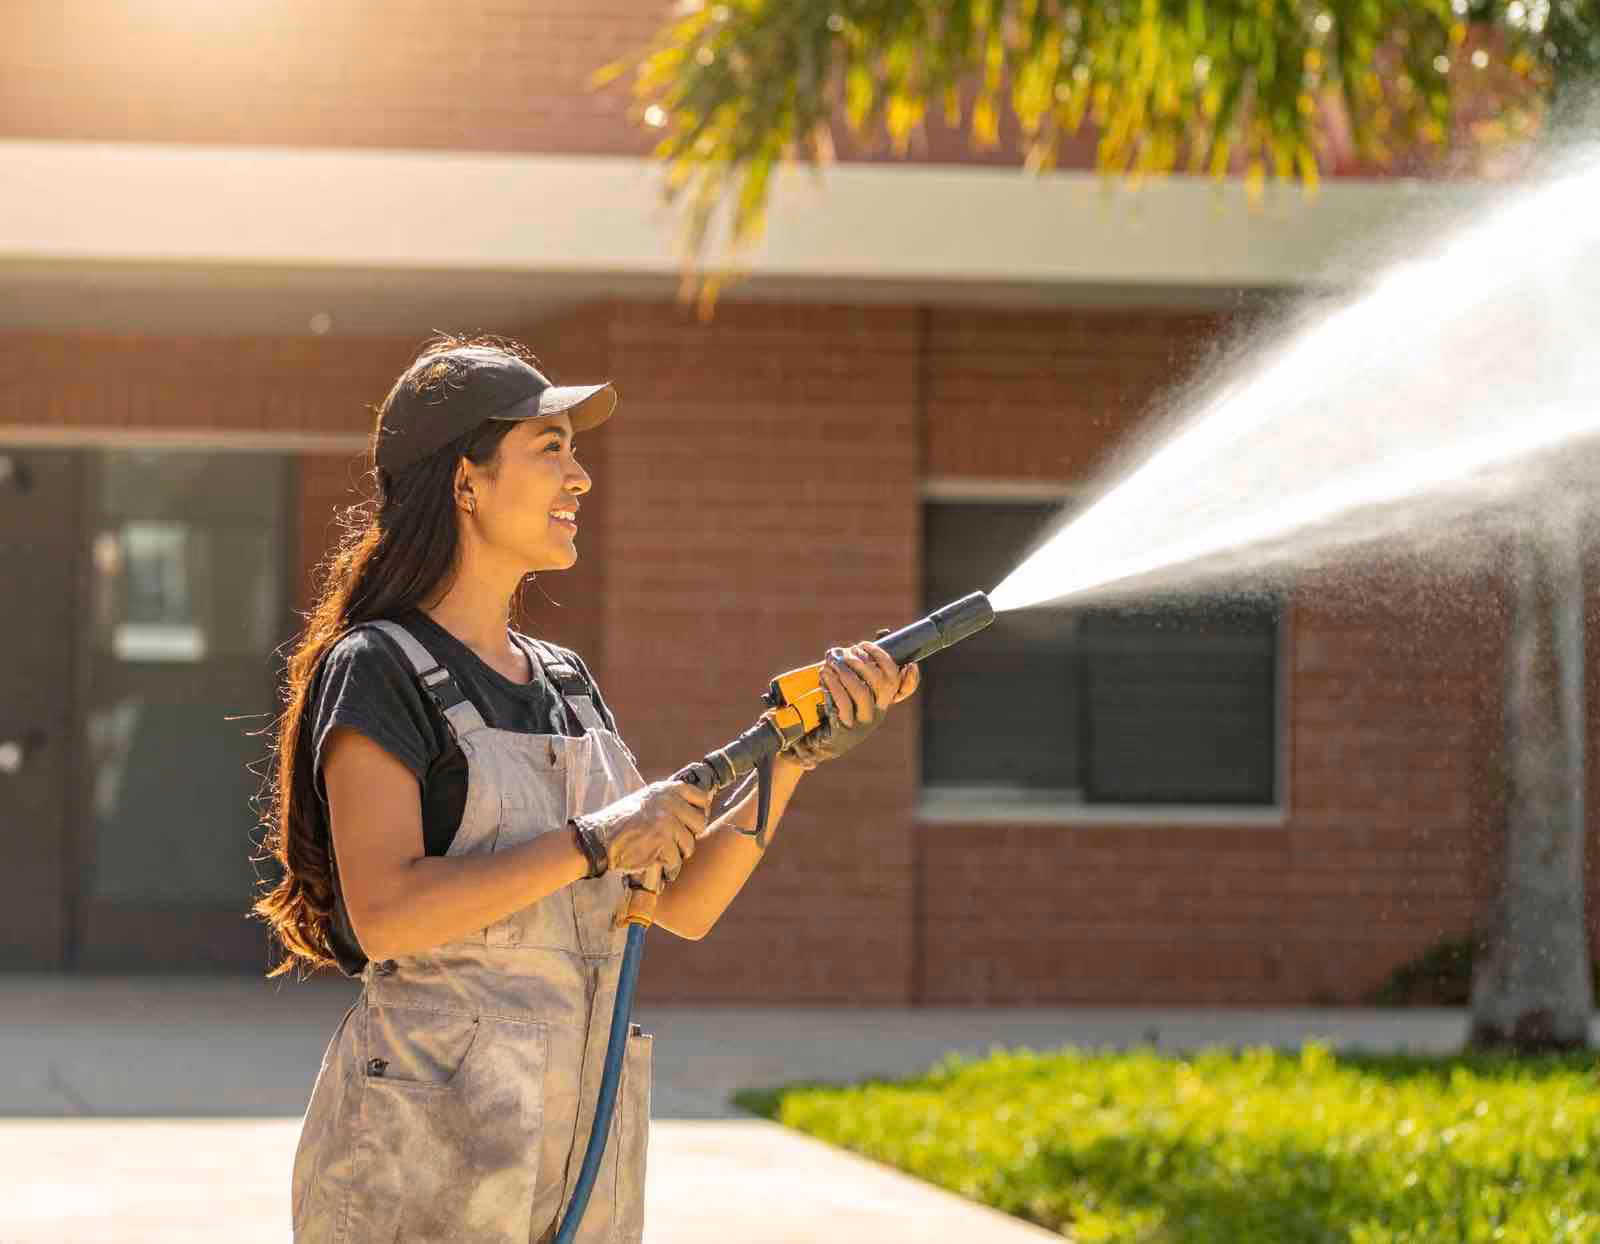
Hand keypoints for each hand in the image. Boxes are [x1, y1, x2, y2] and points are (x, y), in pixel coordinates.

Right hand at [576, 780, 709, 879]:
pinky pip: (676, 860)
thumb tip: (696, 807)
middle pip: (700, 823)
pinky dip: (667, 865)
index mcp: (667, 790)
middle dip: (690, 835)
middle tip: (675, 841)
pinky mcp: (664, 843)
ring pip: (689, 845)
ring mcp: (668, 823)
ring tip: (660, 851)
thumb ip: (668, 801)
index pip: (701, 797)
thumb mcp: (645, 799)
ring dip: (677, 852)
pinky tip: (654, 860)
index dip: (701, 811)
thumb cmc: (620, 821)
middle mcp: (670, 803)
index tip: (693, 821)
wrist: (600, 838)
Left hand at [789, 636, 919, 768]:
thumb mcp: (852, 688)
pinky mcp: (846, 729)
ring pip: (861, 692)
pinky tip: (825, 675)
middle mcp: (878, 711)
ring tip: (832, 662)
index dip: (884, 658)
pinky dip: (833, 686)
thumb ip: (861, 667)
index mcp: (882, 699)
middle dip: (860, 661)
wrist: (822, 741)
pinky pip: (843, 704)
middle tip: (844, 652)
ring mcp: (863, 722)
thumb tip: (876, 635)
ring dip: (845, 673)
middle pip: (879, 682)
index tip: (866, 644)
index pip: (895, 678)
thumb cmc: (838, 708)